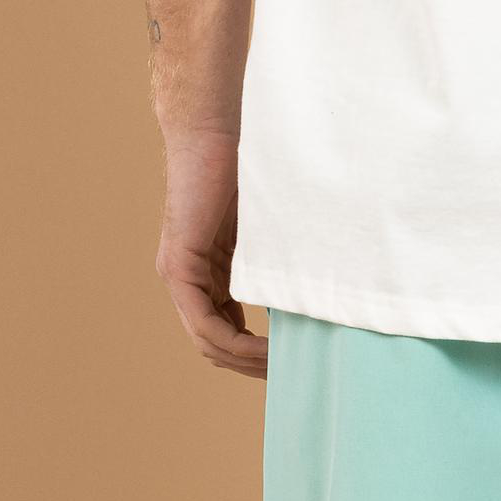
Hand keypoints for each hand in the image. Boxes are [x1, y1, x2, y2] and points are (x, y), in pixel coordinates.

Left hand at [154, 126, 267, 377]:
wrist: (219, 124)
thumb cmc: (251, 160)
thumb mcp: (271, 222)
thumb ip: (280, 253)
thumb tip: (321, 282)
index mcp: (211, 268)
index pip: (229, 327)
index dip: (257, 351)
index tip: (291, 361)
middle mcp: (190, 277)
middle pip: (217, 343)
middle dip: (253, 365)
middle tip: (290, 376)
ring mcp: (180, 274)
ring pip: (210, 341)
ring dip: (246, 361)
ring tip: (282, 368)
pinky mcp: (179, 267)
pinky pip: (205, 324)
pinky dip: (236, 343)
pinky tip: (267, 349)